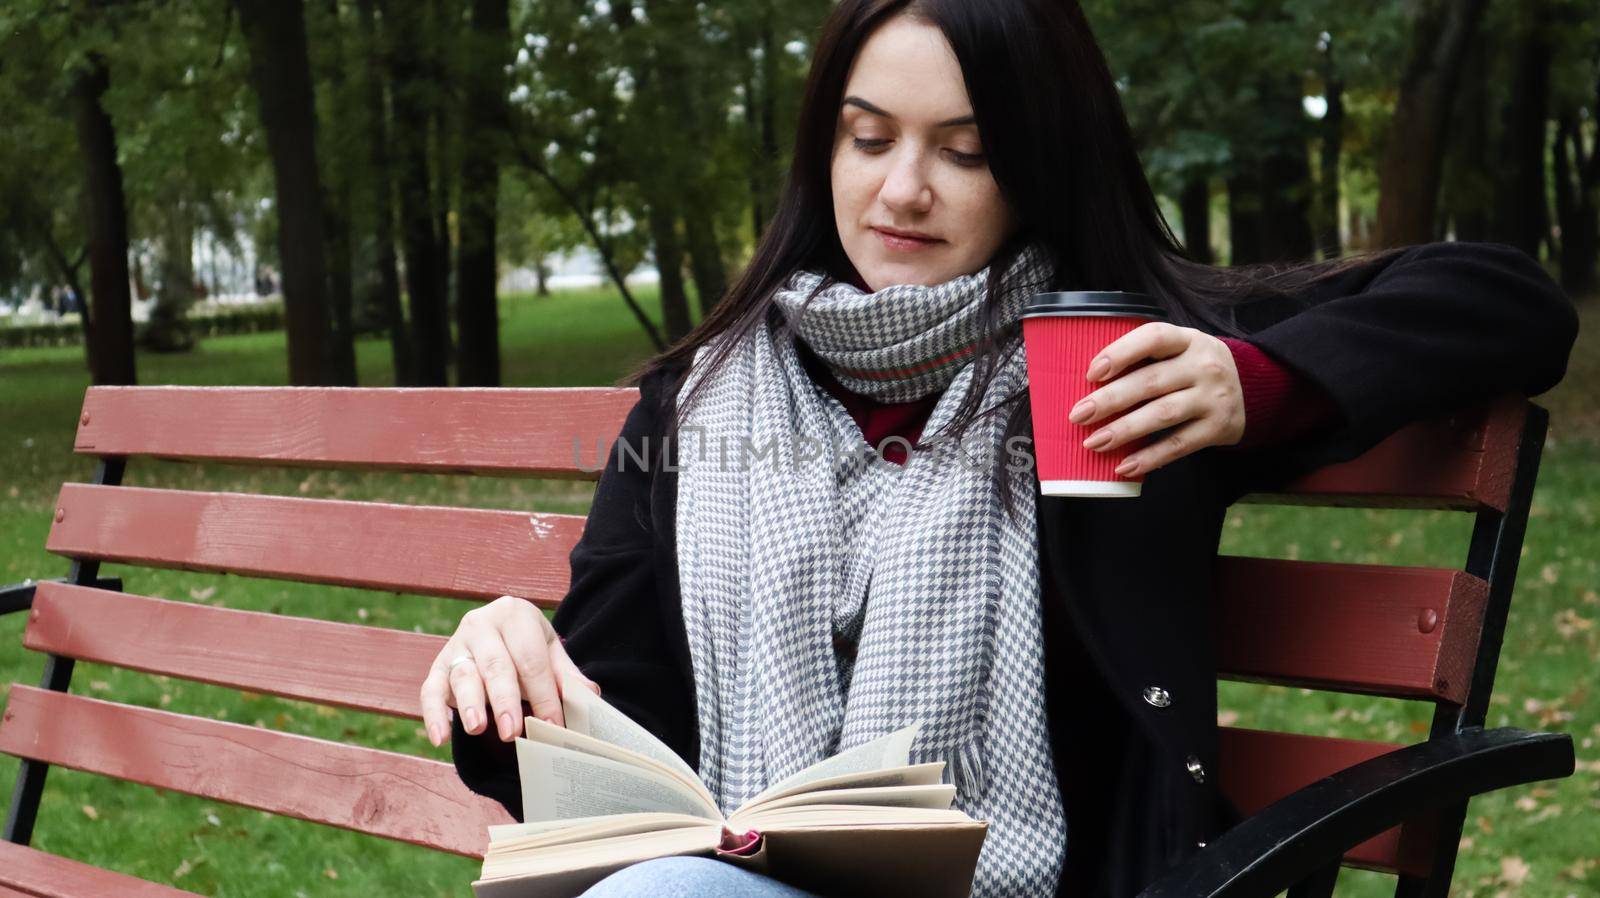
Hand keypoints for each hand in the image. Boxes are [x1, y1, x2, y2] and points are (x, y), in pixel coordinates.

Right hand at [419, 595, 600, 745]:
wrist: (498, 628)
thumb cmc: (527, 645)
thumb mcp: (548, 650)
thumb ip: (566, 674)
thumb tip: (589, 695)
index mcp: (515, 614)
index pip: (530, 658)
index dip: (543, 693)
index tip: (553, 724)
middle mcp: (481, 624)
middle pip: (495, 665)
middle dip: (506, 700)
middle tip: (512, 732)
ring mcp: (457, 644)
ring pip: (462, 675)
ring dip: (470, 704)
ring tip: (477, 728)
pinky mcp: (437, 666)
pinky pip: (430, 689)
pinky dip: (434, 714)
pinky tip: (440, 738)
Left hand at [1067, 322, 1245, 476]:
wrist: (1253, 389)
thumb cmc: (1194, 368)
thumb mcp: (1179, 351)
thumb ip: (1145, 358)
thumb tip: (1090, 384)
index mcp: (1187, 340)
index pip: (1153, 337)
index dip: (1121, 352)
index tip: (1092, 372)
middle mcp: (1203, 366)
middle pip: (1151, 381)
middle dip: (1110, 399)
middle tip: (1078, 415)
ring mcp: (1213, 397)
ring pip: (1163, 414)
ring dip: (1124, 430)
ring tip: (1094, 442)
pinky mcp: (1219, 427)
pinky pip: (1179, 444)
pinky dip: (1150, 457)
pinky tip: (1124, 466)